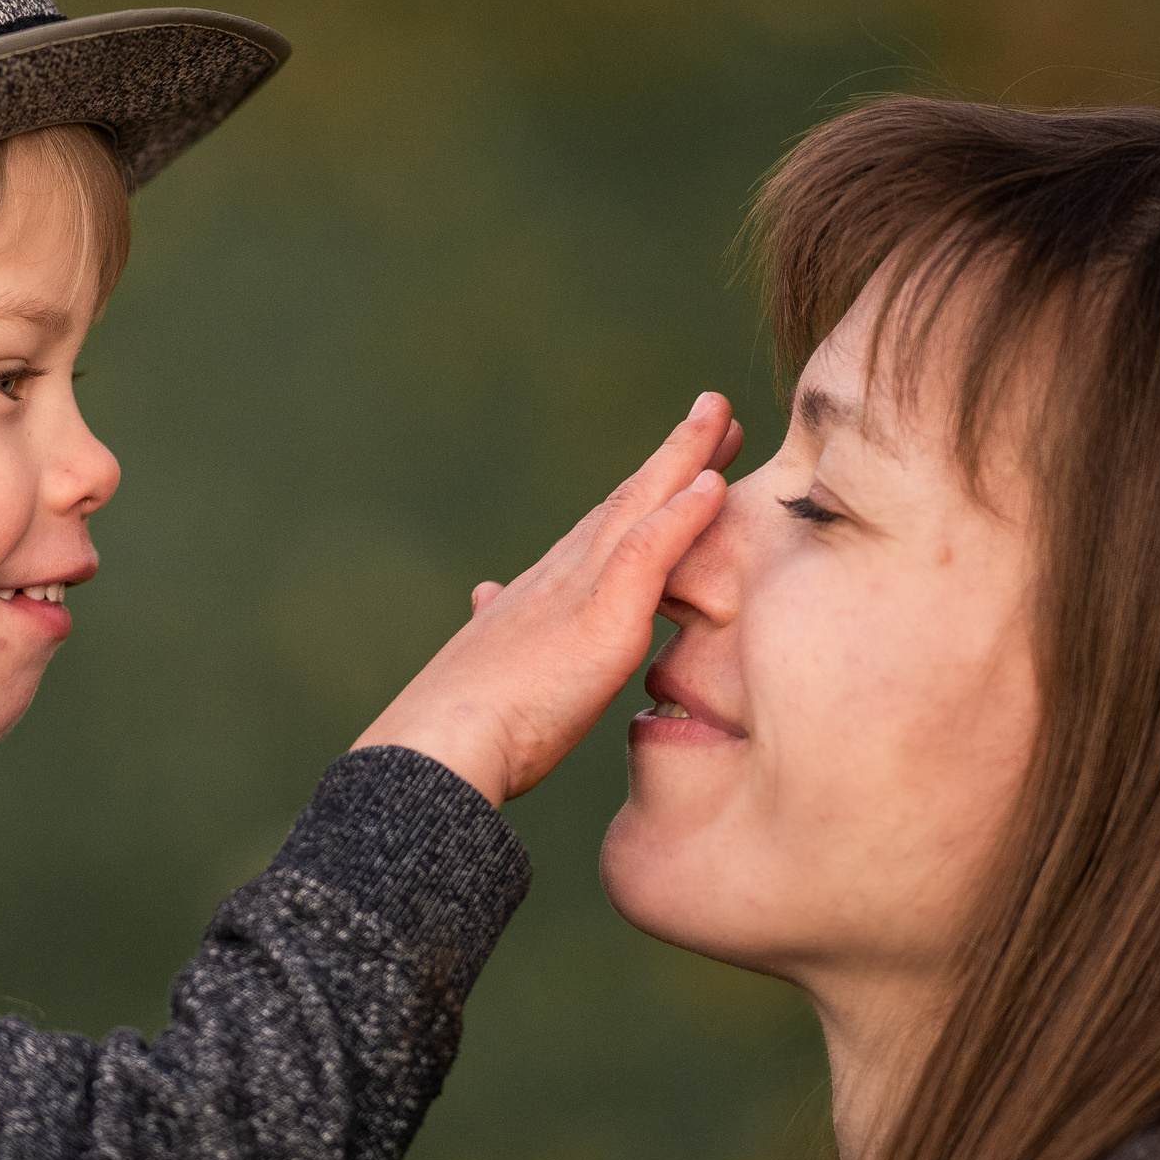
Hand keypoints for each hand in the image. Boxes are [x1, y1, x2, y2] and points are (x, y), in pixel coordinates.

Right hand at [355, 392, 740, 803]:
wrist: (438, 749)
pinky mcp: (602, 618)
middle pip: (625, 501)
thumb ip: (497, 624)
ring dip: (684, 457)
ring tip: (721, 415)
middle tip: (712, 411)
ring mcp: (579, 591)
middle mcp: (559, 577)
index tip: (679, 464)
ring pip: (639, 505)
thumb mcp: (489, 667)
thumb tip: (485, 594)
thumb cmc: (463, 728)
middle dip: (671, 456)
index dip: (643, 493)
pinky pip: (648, 550)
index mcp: (540, 594)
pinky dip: (682, 514)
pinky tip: (713, 481)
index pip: (602, 531)